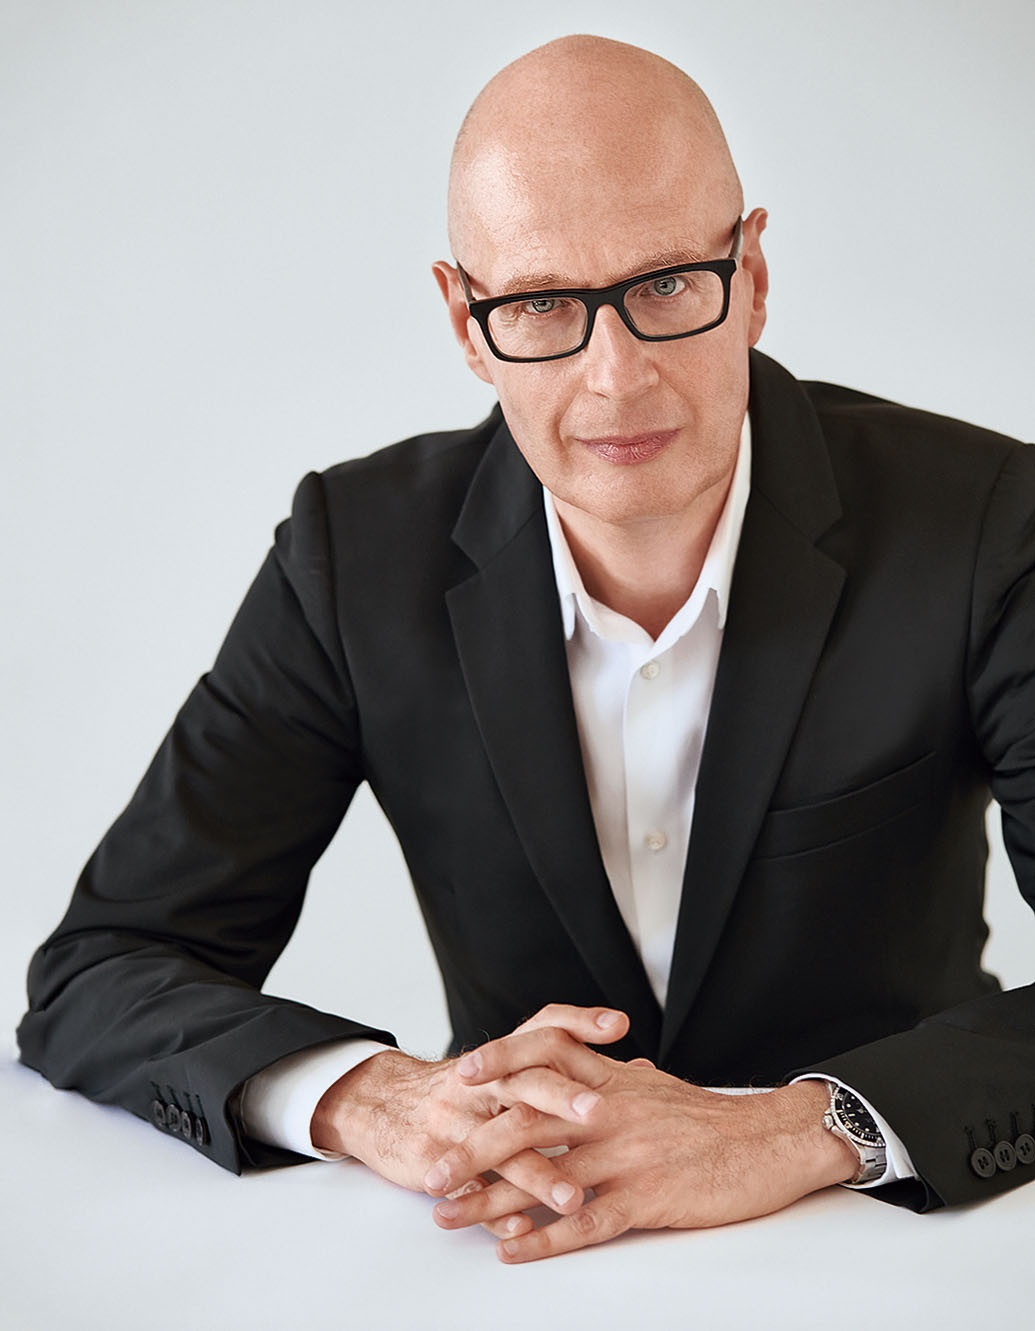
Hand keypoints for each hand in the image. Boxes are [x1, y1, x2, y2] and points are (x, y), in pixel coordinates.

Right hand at [310, 1004, 631, 1238]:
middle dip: (561, 1098)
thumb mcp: (508, 1068)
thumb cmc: (464, 1090)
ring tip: (573, 1198)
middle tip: (599, 1113)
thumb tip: (638, 1069)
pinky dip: (494, 1211)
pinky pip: (467, 1189)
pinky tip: (521, 1228)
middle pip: (523, 1083)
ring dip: (537, 1174)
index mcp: (503, 1058)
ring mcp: (455, 1123)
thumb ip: (569, 1067)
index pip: (545, 1028)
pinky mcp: (433, 1161)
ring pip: (499, 1147)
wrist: (384, 1104)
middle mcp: (480, 1085)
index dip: (579, 1022)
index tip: (618, 1025)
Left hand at [425, 1030, 858, 1261]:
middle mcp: (610, 1111)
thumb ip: (622, 1079)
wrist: (770, 1142)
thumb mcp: (659, 1087)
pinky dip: (543, 1240)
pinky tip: (512, 1251)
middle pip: (527, 1121)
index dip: (499, 1062)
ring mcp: (626, 1155)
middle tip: (433, 1170)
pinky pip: (585, 1222)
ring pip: (544, 1177)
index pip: (544, 1055)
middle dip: (473, 1147)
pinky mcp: (646, 1197)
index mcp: (612, 1080)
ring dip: (491, 1202)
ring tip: (451, 1216)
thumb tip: (607, 1070)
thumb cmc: (713, 1118)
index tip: (461, 1076)